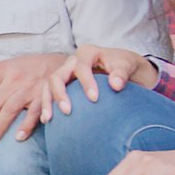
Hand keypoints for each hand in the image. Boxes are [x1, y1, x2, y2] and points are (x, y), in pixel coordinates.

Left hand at [0, 53, 66, 144]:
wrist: (57, 63)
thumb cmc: (24, 68)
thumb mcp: (0, 68)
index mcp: (1, 72)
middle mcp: (14, 79)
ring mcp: (30, 88)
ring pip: (11, 108)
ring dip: (0, 125)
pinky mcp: (44, 97)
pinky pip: (35, 112)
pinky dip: (27, 125)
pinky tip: (18, 138)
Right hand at [37, 45, 158, 123]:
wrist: (124, 70)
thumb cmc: (125, 66)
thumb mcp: (127, 65)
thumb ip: (122, 73)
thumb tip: (115, 84)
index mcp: (86, 53)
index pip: (81, 67)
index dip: (86, 82)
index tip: (94, 99)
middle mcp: (71, 62)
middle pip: (57, 76)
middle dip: (60, 94)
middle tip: (68, 111)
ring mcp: (65, 74)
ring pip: (48, 86)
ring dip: (47, 102)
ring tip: (49, 119)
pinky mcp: (63, 85)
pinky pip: (50, 95)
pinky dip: (47, 106)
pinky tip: (48, 121)